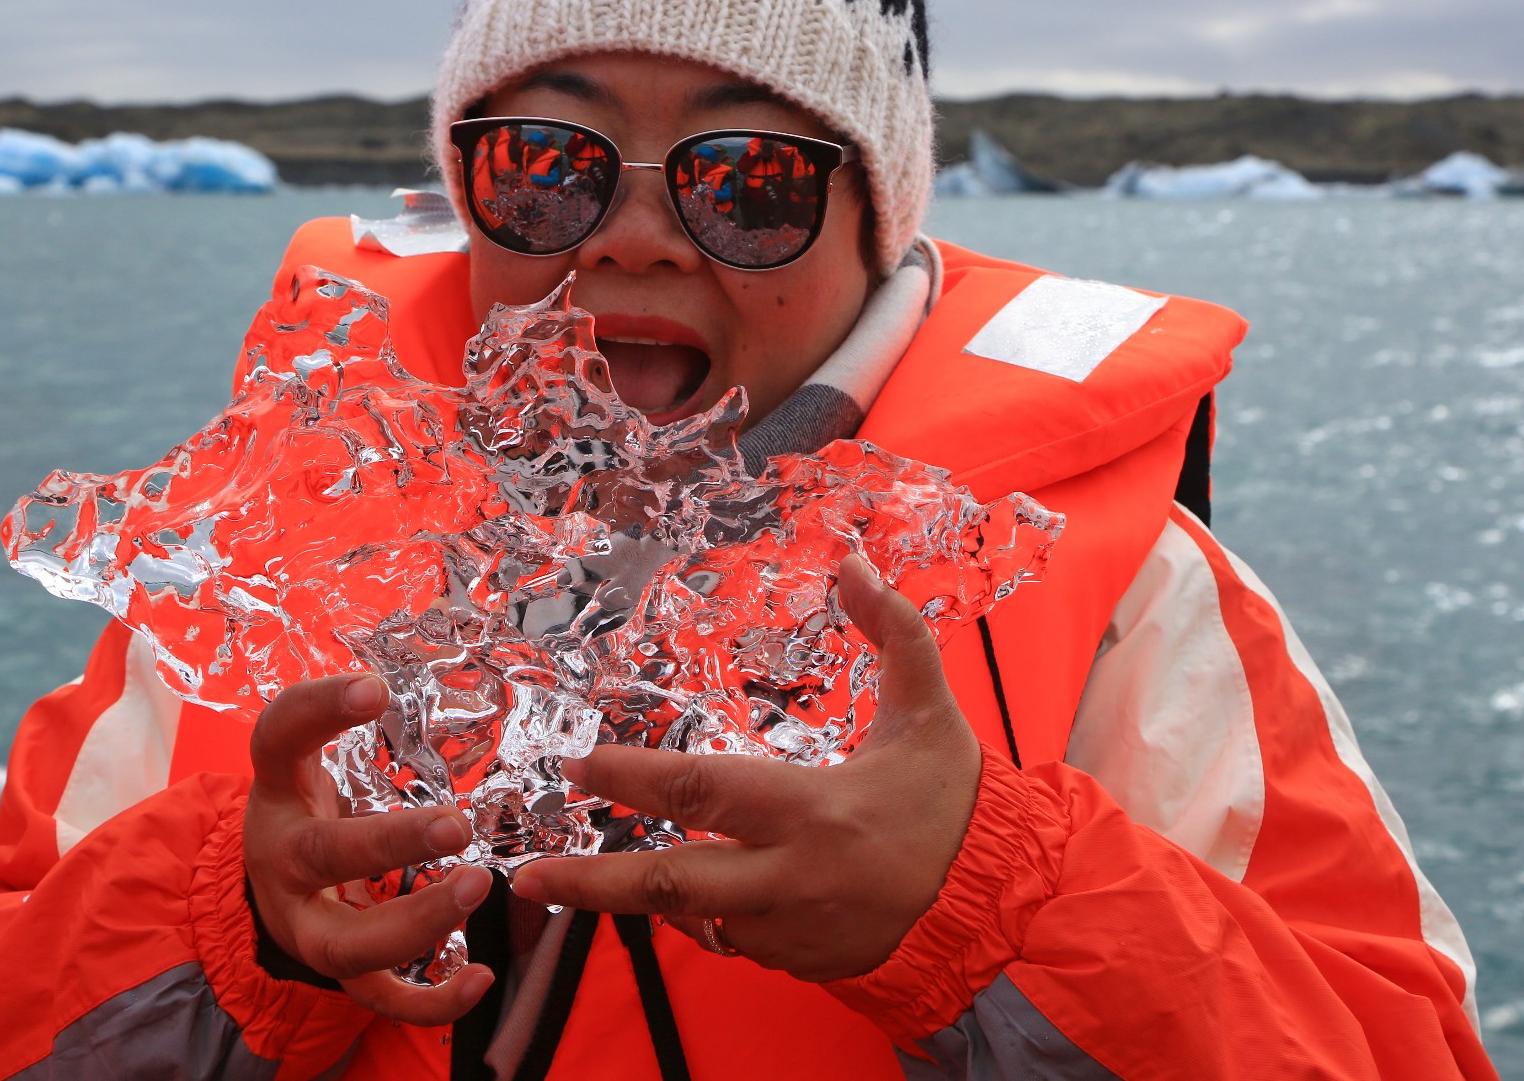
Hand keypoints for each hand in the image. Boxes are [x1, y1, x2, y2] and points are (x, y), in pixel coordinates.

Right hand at [243, 673, 493, 1021]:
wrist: (267, 890)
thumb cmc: (309, 812)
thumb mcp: (307, 763)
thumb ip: (339, 721)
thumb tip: (407, 673)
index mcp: (277, 794)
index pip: (278, 741)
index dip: (318, 711)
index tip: (375, 687)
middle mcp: (283, 863)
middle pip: (322, 857)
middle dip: (389, 843)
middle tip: (455, 825)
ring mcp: (306, 925)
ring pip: (348, 943)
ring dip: (416, 921)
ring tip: (477, 885)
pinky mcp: (338, 970)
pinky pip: (379, 999)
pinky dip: (430, 1001)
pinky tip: (482, 978)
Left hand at [510, 555, 982, 980]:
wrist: (994, 902)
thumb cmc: (953, 802)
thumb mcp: (930, 709)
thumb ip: (894, 631)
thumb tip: (856, 562)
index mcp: (812, 811)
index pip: (702, 791)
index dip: (633, 779)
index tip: (578, 766)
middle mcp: (790, 879)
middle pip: (670, 884)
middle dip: (591, 879)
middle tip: (528, 872)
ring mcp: (790, 931)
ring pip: (695, 920)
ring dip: (642, 901)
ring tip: (578, 882)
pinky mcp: (799, 962)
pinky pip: (734, 942)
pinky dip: (707, 919)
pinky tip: (694, 894)